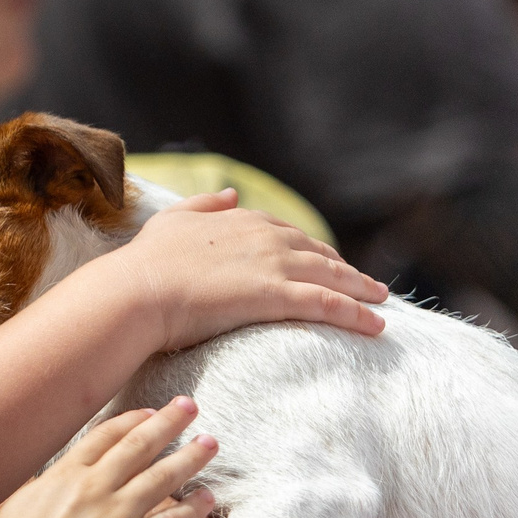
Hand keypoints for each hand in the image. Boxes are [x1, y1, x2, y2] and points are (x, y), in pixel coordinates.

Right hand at [0, 402, 217, 517]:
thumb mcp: (21, 501)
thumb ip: (45, 485)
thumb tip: (50, 478)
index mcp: (66, 474)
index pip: (107, 435)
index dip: (133, 420)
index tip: (151, 413)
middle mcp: (95, 487)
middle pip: (140, 445)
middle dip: (169, 422)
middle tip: (190, 406)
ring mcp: (116, 517)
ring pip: (162, 477)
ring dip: (190, 456)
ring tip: (210, 443)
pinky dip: (192, 508)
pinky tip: (206, 497)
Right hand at [104, 191, 387, 350]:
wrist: (137, 292)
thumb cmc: (146, 263)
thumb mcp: (172, 220)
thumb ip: (204, 204)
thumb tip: (230, 193)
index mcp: (241, 221)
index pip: (288, 233)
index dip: (310, 249)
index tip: (326, 261)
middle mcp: (265, 236)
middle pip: (318, 252)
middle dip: (344, 267)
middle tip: (364, 283)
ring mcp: (274, 264)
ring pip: (331, 276)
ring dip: (361, 289)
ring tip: (380, 302)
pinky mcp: (277, 295)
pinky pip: (328, 304)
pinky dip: (356, 313)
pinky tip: (374, 324)